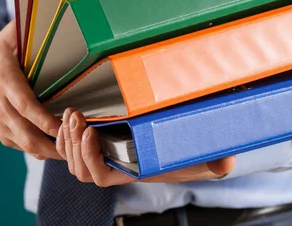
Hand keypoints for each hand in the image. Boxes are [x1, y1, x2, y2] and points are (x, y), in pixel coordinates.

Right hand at [0, 20, 61, 159]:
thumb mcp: (10, 37)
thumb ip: (28, 29)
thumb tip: (55, 12)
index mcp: (4, 80)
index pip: (23, 104)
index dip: (43, 118)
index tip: (62, 125)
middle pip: (24, 132)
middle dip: (50, 142)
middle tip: (76, 145)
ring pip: (22, 144)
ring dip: (47, 151)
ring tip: (72, 151)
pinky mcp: (0, 131)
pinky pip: (19, 146)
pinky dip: (38, 151)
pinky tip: (58, 150)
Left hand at [57, 108, 235, 185]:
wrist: (180, 149)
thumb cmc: (186, 155)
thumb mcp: (202, 158)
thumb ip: (215, 163)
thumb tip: (226, 163)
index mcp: (134, 171)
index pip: (103, 176)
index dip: (92, 158)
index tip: (93, 132)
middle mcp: (116, 168)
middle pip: (81, 168)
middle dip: (75, 143)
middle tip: (77, 116)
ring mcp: (105, 158)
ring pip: (73, 159)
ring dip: (68, 137)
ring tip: (72, 114)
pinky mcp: (99, 144)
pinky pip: (71, 149)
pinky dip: (65, 136)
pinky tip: (69, 119)